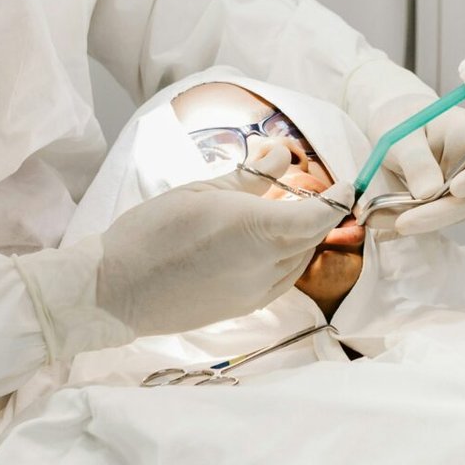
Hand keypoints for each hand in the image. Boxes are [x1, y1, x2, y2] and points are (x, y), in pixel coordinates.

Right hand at [18, 151, 338, 355]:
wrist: (117, 289)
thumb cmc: (153, 232)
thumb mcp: (200, 191)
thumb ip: (248, 177)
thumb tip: (280, 156)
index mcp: (258, 229)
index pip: (320, 216)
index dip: (340, 200)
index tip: (347, 185)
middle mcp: (265, 265)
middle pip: (311, 238)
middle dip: (318, 215)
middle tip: (310, 191)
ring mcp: (256, 292)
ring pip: (298, 262)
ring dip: (301, 239)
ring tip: (282, 215)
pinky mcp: (243, 307)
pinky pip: (281, 281)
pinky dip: (285, 260)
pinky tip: (264, 245)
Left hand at [345, 53, 464, 237]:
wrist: (395, 125)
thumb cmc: (403, 119)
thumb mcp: (401, 134)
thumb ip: (416, 160)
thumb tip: (428, 193)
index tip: (456, 190)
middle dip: (442, 212)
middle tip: (405, 222)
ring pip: (460, 212)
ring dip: (428, 222)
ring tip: (394, 223)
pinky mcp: (454, 201)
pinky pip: (442, 216)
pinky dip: (418, 221)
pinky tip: (392, 222)